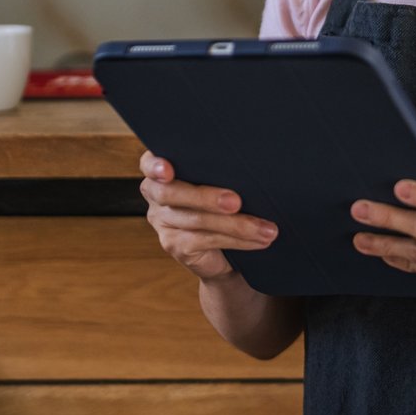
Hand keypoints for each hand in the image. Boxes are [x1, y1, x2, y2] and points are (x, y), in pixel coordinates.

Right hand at [138, 150, 277, 283]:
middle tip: (236, 202)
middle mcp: (156, 194)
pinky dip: (238, 239)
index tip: (168, 170)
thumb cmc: (228, 202)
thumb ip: (222, 170)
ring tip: (266, 228)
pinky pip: (207, 240)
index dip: (155, 166)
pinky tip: (259, 239)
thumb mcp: (223, 180)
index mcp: (164, 170)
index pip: (150, 163)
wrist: (227, 251)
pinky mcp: (174, 245)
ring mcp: (163, 222)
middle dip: (206, 197)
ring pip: (197, 220)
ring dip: (236, 224)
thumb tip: (254, 163)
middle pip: (172, 194)